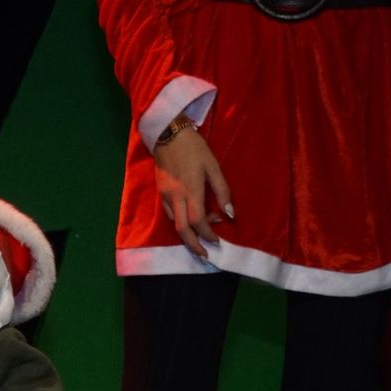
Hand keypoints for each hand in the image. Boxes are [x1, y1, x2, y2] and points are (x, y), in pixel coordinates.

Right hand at [152, 126, 232, 259]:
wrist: (168, 134)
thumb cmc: (195, 148)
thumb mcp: (213, 166)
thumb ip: (222, 191)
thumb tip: (229, 214)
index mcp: (191, 190)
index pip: (198, 221)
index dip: (208, 234)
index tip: (218, 241)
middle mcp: (175, 197)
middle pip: (182, 229)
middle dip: (193, 245)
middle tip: (204, 255)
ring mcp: (165, 195)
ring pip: (174, 223)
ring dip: (187, 234)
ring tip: (201, 236)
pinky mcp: (160, 191)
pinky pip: (169, 213)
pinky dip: (179, 221)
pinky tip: (188, 219)